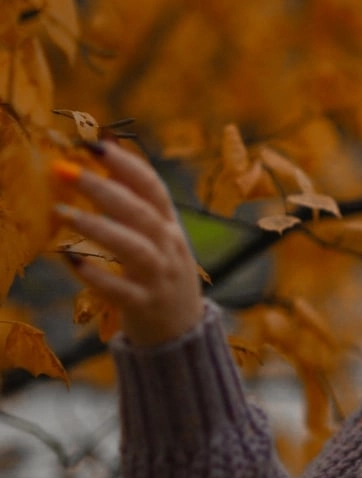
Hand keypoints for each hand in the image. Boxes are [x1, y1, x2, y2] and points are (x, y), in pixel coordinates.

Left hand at [53, 138, 204, 346]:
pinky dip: (97, 275)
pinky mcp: (144, 306)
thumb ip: (136, 202)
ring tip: (62, 212)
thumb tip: (105, 156)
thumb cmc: (160, 275)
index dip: (126, 164)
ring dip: (98, 227)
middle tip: (68, 171)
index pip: (152, 187)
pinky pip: (120, 290)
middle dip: (104, 188)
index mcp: (171, 225)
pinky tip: (71, 259)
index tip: (95, 144)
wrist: (183, 333)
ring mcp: (159, 277)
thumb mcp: (158, 237)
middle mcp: (169, 247)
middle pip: (140, 212)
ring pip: (134, 247)